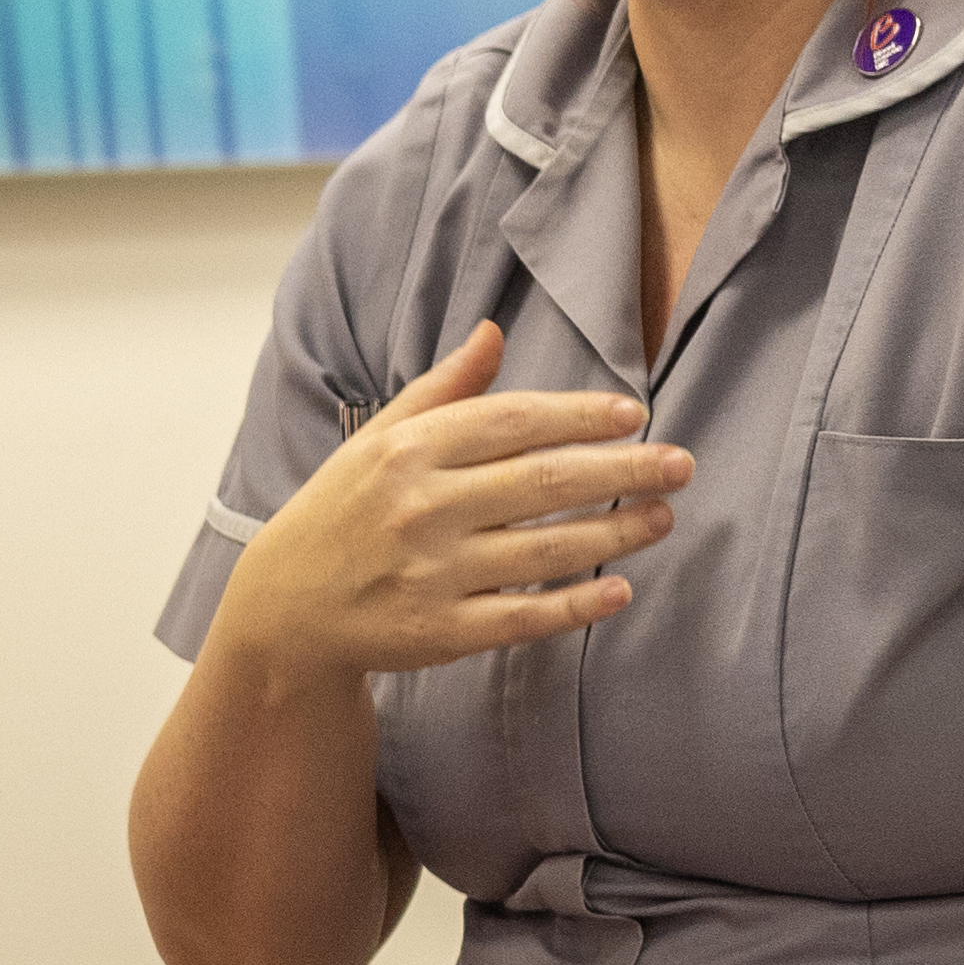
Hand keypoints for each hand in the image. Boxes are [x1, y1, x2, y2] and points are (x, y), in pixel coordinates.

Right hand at [211, 322, 688, 687]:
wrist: (282, 607)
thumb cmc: (341, 512)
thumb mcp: (376, 440)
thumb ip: (442, 390)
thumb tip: (494, 332)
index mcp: (407, 451)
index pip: (512, 422)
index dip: (580, 416)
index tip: (633, 415)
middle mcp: (420, 508)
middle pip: (542, 481)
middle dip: (622, 470)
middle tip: (681, 464)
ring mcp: (431, 573)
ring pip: (545, 550)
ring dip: (615, 532)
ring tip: (662, 517)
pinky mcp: (440, 632)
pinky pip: (524, 616)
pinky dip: (576, 605)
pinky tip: (620, 589)